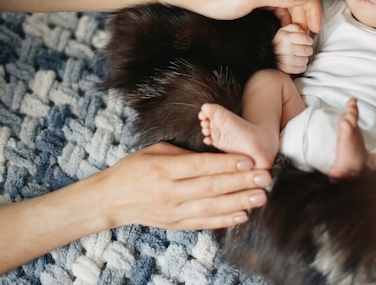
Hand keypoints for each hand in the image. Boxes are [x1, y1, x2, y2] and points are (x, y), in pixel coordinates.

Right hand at [96, 143, 271, 229]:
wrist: (111, 199)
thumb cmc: (135, 168)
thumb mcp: (155, 151)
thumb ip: (184, 153)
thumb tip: (217, 154)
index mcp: (163, 169)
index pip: (200, 166)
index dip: (226, 164)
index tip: (249, 160)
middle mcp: (168, 192)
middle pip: (211, 187)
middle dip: (241, 182)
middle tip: (265, 178)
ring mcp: (172, 211)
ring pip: (211, 207)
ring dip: (239, 202)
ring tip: (260, 197)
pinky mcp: (175, 224)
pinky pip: (203, 223)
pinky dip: (224, 220)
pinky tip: (242, 215)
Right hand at [273, 24, 313, 73]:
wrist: (266, 54)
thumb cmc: (277, 43)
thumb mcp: (283, 30)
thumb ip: (294, 27)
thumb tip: (304, 32)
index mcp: (286, 38)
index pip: (305, 39)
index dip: (309, 40)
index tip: (308, 41)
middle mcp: (286, 49)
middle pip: (307, 50)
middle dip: (307, 49)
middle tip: (304, 48)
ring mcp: (286, 60)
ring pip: (305, 60)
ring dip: (304, 58)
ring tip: (299, 55)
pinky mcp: (287, 69)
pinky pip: (302, 68)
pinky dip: (301, 66)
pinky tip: (297, 62)